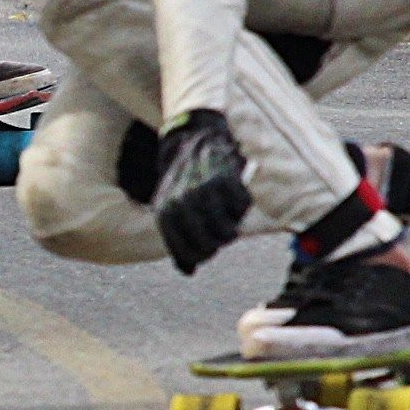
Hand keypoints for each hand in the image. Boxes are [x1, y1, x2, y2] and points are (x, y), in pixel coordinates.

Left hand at [151, 108, 251, 273]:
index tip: (209, 248)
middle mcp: (182, 203)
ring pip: (227, 231)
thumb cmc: (184, 181)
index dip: (201, 255)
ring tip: (230, 216)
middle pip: (209, 244)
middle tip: (224, 232)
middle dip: (219, 242)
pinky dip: (243, 206)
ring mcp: (202, 192)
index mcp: (166, 212)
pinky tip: (236, 197)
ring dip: (233, 227)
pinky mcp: (224, 179)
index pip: (186, 251)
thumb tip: (188, 272)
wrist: (193, 138)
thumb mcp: (171, 207)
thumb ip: (177, 239)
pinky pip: (241, 207)